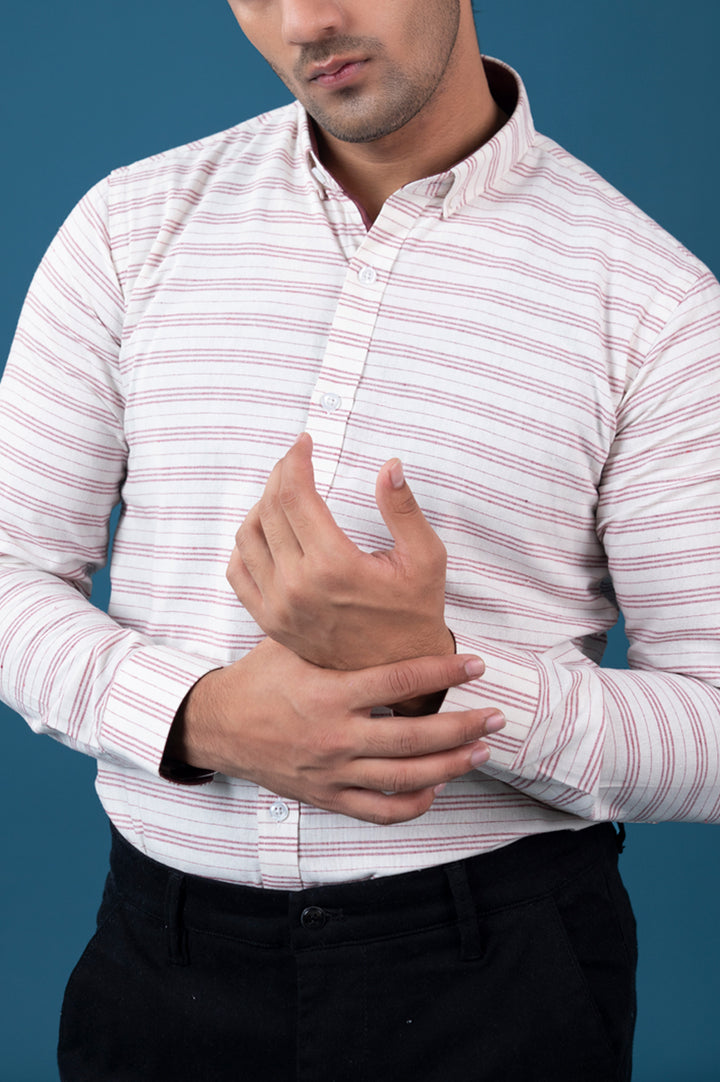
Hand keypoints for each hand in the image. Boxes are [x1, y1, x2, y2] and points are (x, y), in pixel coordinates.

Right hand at [166, 639, 503, 824]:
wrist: (219, 727)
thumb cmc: (260, 678)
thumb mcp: (294, 646)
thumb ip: (337, 635)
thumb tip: (384, 603)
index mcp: (329, 694)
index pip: (400, 683)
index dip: (444, 671)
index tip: (477, 665)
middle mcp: (334, 737)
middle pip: (414, 738)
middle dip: (463, 727)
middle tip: (496, 716)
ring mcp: (332, 772)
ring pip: (404, 778)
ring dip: (451, 765)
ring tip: (481, 751)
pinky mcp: (327, 796)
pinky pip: (379, 810)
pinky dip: (413, 803)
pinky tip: (437, 787)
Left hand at [226, 433, 451, 671]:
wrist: (399, 671)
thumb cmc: (415, 611)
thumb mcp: (425, 558)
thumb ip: (403, 509)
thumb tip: (390, 466)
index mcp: (333, 565)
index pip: (295, 495)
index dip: (295, 460)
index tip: (304, 443)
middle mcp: (298, 587)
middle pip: (269, 510)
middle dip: (280, 475)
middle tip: (297, 461)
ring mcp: (279, 607)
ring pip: (247, 538)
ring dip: (261, 506)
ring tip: (284, 494)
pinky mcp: (270, 622)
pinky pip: (238, 572)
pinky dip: (245, 544)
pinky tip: (266, 532)